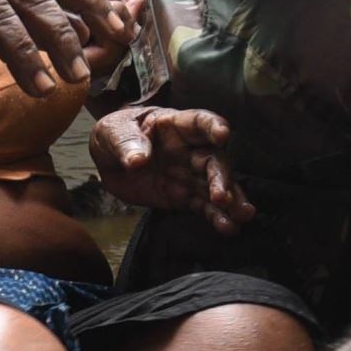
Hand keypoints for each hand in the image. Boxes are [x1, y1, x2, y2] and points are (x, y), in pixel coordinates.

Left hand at [91, 106, 254, 232]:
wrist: (108, 161)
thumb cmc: (115, 135)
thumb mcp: (112, 132)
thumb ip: (126, 143)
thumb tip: (138, 159)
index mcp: (174, 125)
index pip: (198, 122)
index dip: (213, 126)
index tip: (223, 135)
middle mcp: (190, 149)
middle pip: (213, 160)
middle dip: (222, 178)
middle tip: (224, 197)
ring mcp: (189, 174)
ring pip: (216, 186)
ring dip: (231, 200)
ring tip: (242, 216)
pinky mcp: (184, 197)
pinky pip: (204, 207)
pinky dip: (217, 217)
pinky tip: (228, 227)